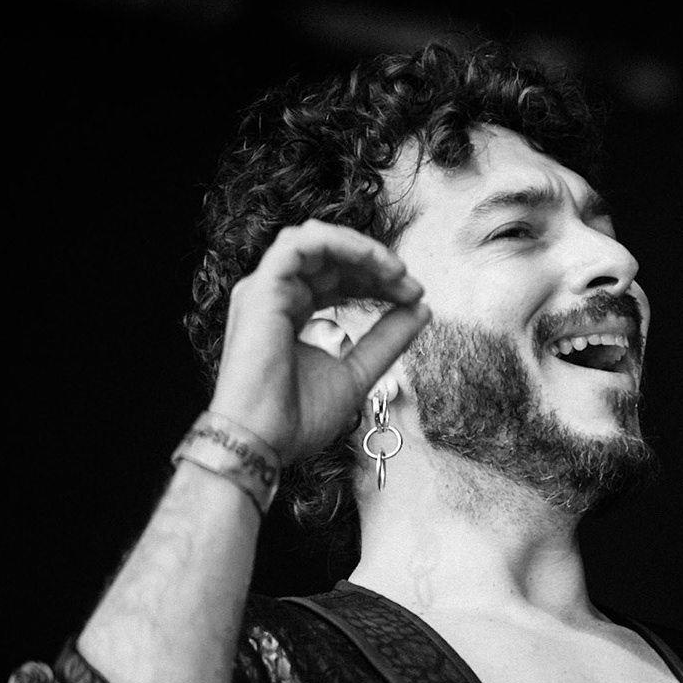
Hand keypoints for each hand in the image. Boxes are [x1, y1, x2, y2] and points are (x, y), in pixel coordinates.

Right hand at [208, 220, 429, 460]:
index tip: (414, 296)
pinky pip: (300, 244)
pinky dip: (340, 245)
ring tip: (396, 272)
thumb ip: (388, 338)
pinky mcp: (261, 290)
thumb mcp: (359, 371)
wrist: (265, 442)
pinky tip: (374, 263)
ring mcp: (265, 290)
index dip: (378, 280)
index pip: (337, 277)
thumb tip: (421, 309)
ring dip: (362, 250)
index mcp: (291, 310)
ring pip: (315, 240)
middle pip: (331, 257)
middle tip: (412, 287)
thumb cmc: (298, 417)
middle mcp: (276, 295)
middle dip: (377, 266)